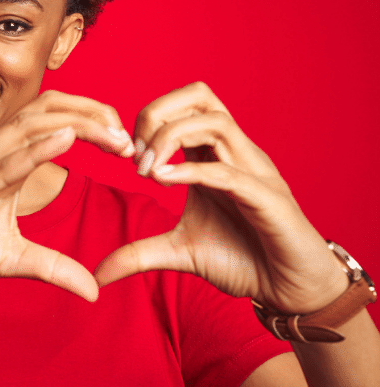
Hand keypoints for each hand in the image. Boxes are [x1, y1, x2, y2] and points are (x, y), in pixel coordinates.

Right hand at [0, 91, 135, 301]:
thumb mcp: (12, 260)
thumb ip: (52, 267)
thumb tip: (93, 290)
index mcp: (4, 163)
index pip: (52, 123)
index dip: (92, 123)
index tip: (127, 145)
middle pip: (46, 112)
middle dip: (93, 116)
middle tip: (130, 139)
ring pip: (27, 129)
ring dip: (75, 127)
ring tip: (112, 134)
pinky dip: (33, 151)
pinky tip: (64, 141)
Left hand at [95, 82, 346, 313]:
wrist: (288, 291)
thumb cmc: (242, 261)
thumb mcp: (178, 253)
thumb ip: (138, 254)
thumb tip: (97, 274)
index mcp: (214, 155)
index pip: (182, 106)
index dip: (147, 120)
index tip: (127, 157)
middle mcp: (236, 153)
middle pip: (199, 95)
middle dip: (157, 114)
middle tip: (135, 155)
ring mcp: (254, 172)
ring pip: (214, 122)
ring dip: (169, 140)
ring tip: (147, 173)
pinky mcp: (268, 199)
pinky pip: (228, 171)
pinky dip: (190, 172)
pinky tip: (162, 183)